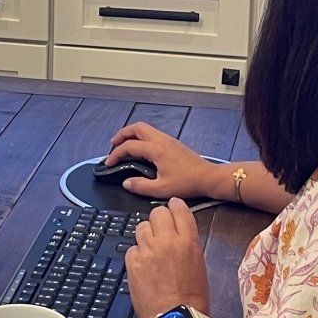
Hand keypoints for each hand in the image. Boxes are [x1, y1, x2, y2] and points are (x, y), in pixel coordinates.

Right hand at [106, 123, 226, 201]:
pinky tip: (140, 149)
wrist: (208, 177)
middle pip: (137, 128)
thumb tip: (126, 182)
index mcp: (156, 149)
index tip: (108, 163)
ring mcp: (168, 139)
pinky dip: (141, 137)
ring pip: (145, 128)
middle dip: (122, 134)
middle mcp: (161, 140)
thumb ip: (141, 186)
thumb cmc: (187, 183)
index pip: (129, 146)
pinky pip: (152, 134)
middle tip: (113, 145)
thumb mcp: (162, 189)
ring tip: (124, 145)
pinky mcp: (173, 143)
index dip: (116, 154)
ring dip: (132, 134)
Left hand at [125, 198, 210, 317]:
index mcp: (188, 241)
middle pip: (157, 213)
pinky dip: (136, 255)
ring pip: (141, 227)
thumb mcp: (198, 263)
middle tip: (159, 231)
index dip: (174, 206)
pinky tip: (143, 266)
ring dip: (146, 236)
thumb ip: (186, 243)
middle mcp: (167, 241)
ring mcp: (148, 251)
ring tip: (150, 250)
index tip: (172, 207)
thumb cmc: (192, 297)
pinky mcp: (133, 263)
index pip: (179, 209)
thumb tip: (176, 233)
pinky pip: (131, 249)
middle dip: (158, 220)